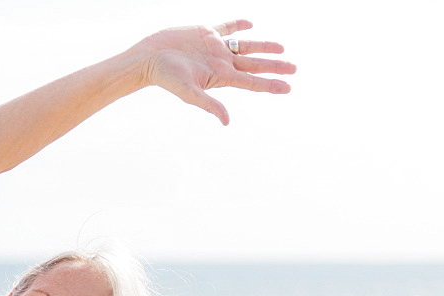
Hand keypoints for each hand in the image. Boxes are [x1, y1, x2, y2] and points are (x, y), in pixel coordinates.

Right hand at [138, 19, 295, 124]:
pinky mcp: (205, 32)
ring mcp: (215, 47)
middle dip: (275, 66)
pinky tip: (250, 25)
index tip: (289, 87)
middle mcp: (222, 62)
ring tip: (281, 48)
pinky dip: (238, 25)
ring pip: (245, 46)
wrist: (149, 58)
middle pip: (254, 65)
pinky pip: (226, 27)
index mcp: (222, 76)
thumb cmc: (167, 77)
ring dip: (263, 47)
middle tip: (295, 68)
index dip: (271, 84)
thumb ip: (209, 105)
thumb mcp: (190, 93)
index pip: (252, 82)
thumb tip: (227, 122)